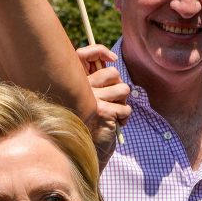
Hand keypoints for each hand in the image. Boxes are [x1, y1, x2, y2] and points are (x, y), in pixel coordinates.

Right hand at [77, 45, 130, 167]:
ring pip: (123, 89)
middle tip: (113, 100)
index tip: (112, 59)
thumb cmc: (88, 123)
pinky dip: (125, 117)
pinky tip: (116, 123)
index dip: (99, 51)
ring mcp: (91, 99)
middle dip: (119, 86)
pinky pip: (125, 108)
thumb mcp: (88, 98)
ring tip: (114, 112)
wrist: (84, 150)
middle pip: (113, 73)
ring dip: (123, 102)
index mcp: (75, 81)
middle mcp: (81, 87)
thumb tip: (111, 62)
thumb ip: (96, 81)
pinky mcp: (103, 112)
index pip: (84, 54)